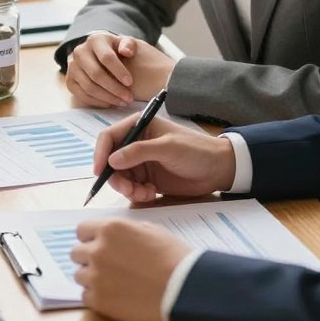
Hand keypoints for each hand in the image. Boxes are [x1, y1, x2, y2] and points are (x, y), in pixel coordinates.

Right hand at [67, 33, 170, 106]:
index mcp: (95, 40)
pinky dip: (97, 102)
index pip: (106, 57)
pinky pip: (82, 95)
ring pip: (89, 87)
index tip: (130, 82)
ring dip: (107, 97)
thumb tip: (127, 52)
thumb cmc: (114, 49)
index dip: (119, 71)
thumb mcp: (124, 42)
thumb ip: (129, 44)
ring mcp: (72, 67)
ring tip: (122, 102)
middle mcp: (80, 52)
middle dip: (114, 88)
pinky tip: (110, 103)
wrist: (97, 53)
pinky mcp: (69, 80)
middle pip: (96, 74)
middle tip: (128, 98)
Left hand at [70, 218, 188, 320]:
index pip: (81, 230)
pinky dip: (97, 296)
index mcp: (109, 229)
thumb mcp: (150, 230)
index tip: (99, 245)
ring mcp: (96, 277)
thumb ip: (125, 231)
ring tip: (114, 282)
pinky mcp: (99, 301)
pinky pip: (85, 296)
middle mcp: (97, 250)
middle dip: (89, 257)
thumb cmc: (172, 256)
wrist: (183, 288)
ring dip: (92, 277)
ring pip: (79, 275)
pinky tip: (115, 295)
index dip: (91, 238)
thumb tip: (113, 236)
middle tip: (107, 265)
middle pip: (76, 253)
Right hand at [93, 115, 234, 201]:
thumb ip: (138, 152)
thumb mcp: (167, 148)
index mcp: (139, 126)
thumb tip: (111, 160)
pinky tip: (151, 193)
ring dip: (127, 188)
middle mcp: (136, 143)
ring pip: (120, 177)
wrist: (219, 169)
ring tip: (144, 193)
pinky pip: (131, 189)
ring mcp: (141, 162)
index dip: (100, 153)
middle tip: (128, 190)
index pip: (109, 137)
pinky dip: (137, 194)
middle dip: (116, 177)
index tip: (100, 172)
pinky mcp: (147, 179)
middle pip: (111, 161)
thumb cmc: (195, 150)